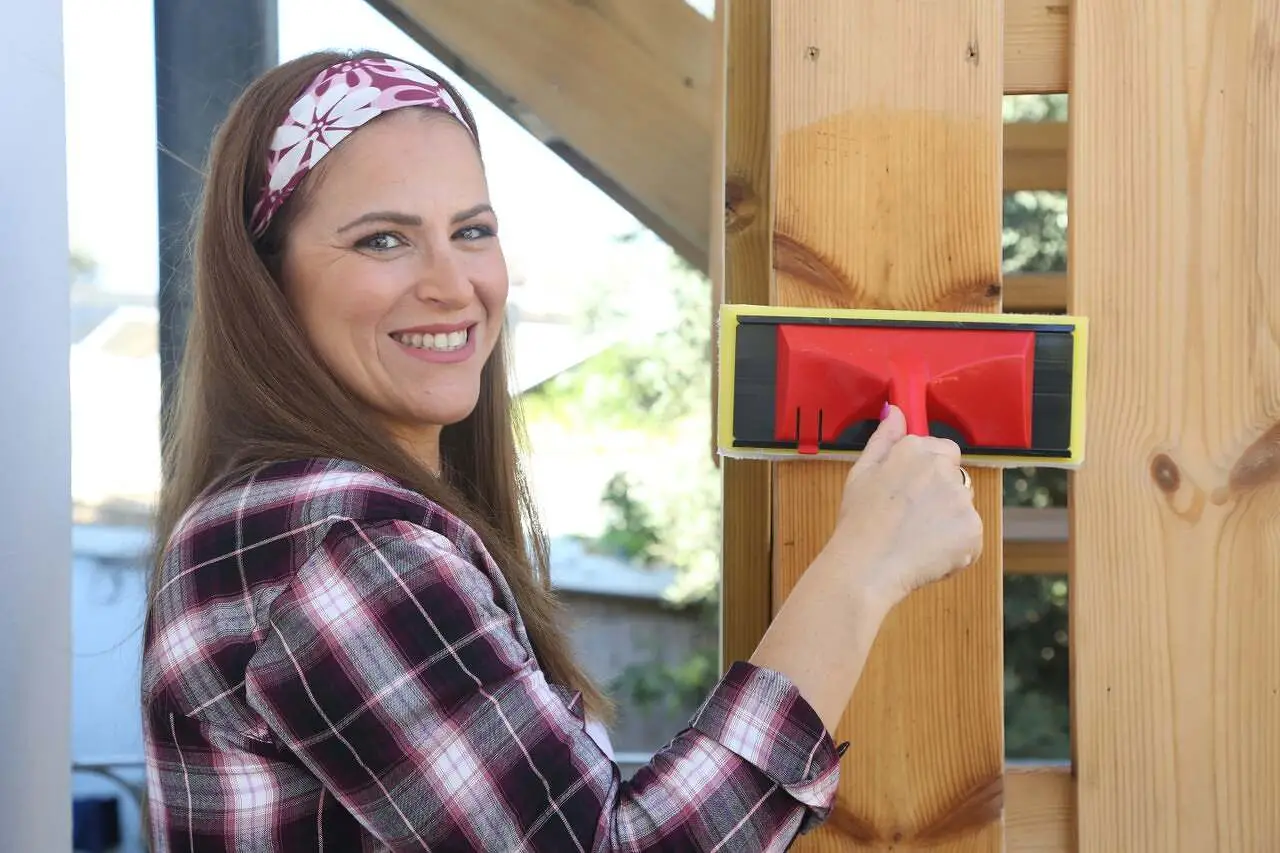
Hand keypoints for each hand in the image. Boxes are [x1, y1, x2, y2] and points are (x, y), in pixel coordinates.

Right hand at [818, 404, 982, 610]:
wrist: (866, 566)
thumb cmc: (858, 521)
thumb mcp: (861, 473)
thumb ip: (884, 439)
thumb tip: (896, 411)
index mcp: (915, 450)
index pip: (943, 449)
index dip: (929, 471)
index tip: (913, 491)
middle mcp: (943, 469)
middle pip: (956, 477)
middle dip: (941, 495)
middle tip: (911, 519)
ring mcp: (961, 500)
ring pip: (962, 507)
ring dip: (948, 521)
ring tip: (916, 539)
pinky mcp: (974, 530)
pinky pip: (970, 537)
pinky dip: (955, 547)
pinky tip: (928, 555)